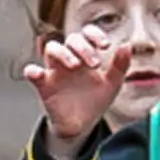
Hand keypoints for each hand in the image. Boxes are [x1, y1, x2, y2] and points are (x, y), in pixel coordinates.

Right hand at [24, 26, 131, 159]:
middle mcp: (70, 59)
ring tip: (75, 66)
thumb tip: (127, 45)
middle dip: (83, 48)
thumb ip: (120, 65)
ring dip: (64, 53)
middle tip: (95, 64)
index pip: (86, 34)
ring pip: (52, 49)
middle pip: (71, 40)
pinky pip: (32, 72)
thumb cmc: (94, 99)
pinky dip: (33, 71)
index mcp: (86, 55)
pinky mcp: (44, 86)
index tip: (106, 45)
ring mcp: (55, 70)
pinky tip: (39, 74)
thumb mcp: (112, 84)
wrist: (82, 125)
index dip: (94, 34)